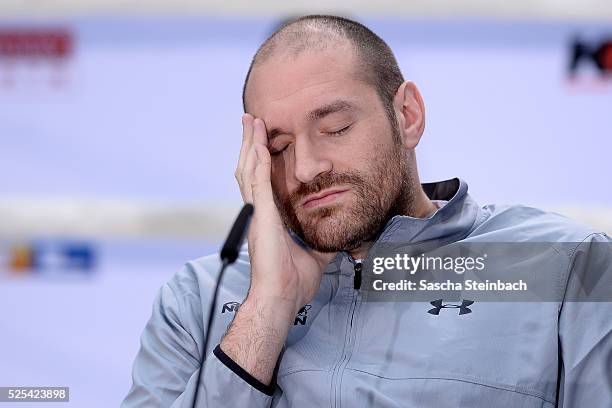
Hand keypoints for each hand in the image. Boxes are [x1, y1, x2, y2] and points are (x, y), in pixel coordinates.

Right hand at [235, 113, 334, 313]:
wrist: (282, 297)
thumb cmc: (294, 281)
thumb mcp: (315, 252)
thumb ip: (322, 237)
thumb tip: (338, 231)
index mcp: (268, 219)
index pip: (262, 182)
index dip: (261, 160)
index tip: (263, 141)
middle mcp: (258, 212)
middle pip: (250, 169)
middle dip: (251, 143)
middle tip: (251, 121)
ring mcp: (257, 212)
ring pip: (249, 169)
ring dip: (250, 144)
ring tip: (251, 122)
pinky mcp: (261, 215)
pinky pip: (258, 181)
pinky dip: (258, 161)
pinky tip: (261, 144)